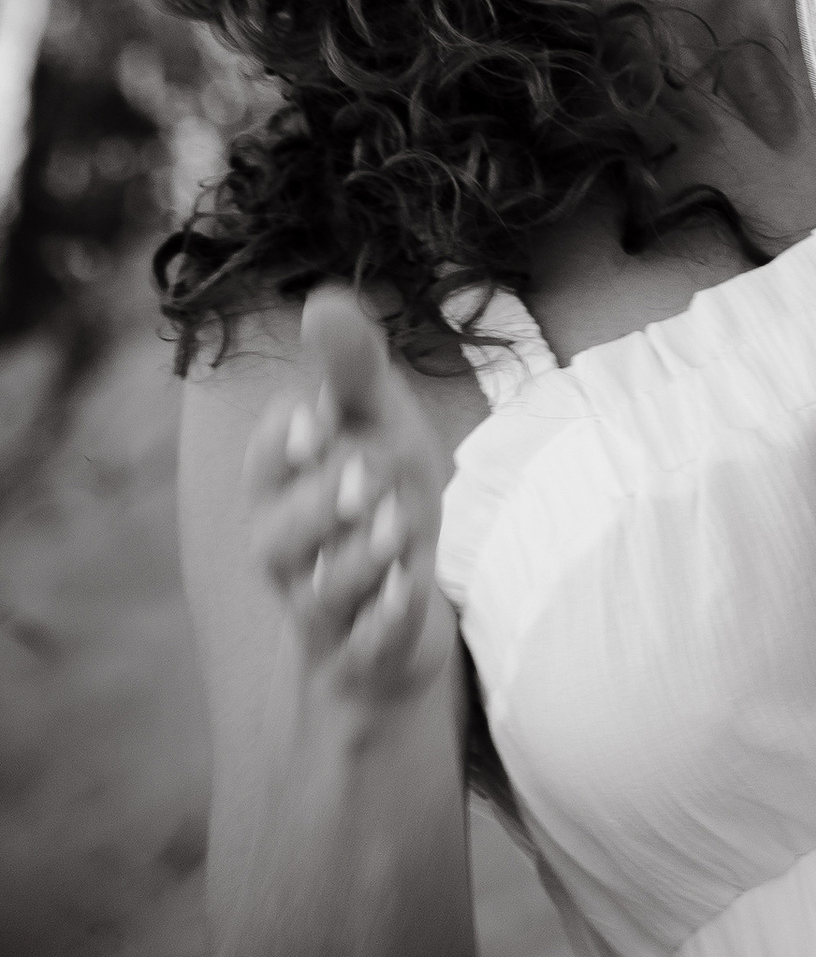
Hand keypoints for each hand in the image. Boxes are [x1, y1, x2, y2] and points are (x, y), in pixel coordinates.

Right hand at [243, 289, 454, 721]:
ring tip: (402, 524)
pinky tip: (411, 589)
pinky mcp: (357, 656)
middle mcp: (286, 553)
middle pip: (282, 535)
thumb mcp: (375, 421)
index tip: (320, 419)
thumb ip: (350, 366)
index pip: (262, 465)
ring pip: (320, 594)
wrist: (403, 591)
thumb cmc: (379, 490)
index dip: (286, 445)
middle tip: (371, 471)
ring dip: (361, 558)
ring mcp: (320, 610)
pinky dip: (383, 621)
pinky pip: (359, 649)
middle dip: (328, 500)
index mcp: (281, 489)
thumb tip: (321, 299)